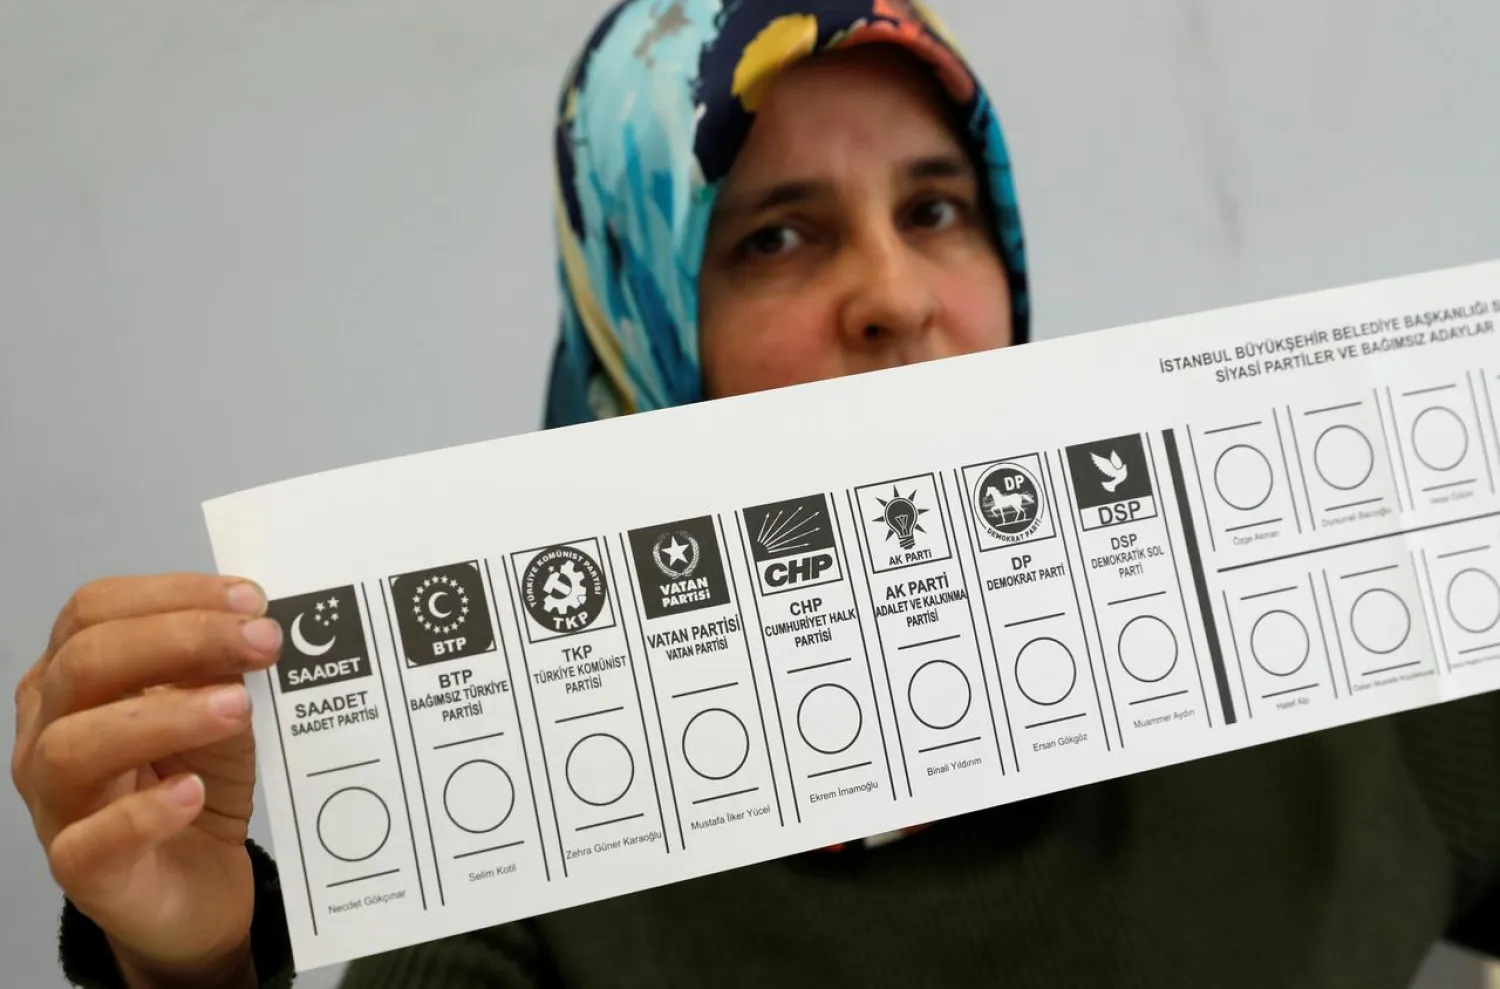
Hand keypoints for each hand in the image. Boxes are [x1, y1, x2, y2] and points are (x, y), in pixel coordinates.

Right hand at [11, 574, 281, 987]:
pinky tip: (191, 792)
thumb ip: (220, 670)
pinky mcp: (80, 870)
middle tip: (262, 643)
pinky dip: (142, 813)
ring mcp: (56, 802)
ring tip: (237, 708)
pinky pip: (89, 841)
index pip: (96, 611)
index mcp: (73, 677)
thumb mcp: (219, 712)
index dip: (172, 595)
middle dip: (180, 640)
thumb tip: (249, 625)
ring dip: (163, 717)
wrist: (198, 887)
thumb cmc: (196, 781)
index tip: (250, 599)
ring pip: (74, 746)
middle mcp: (48, 731)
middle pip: (84, 663)